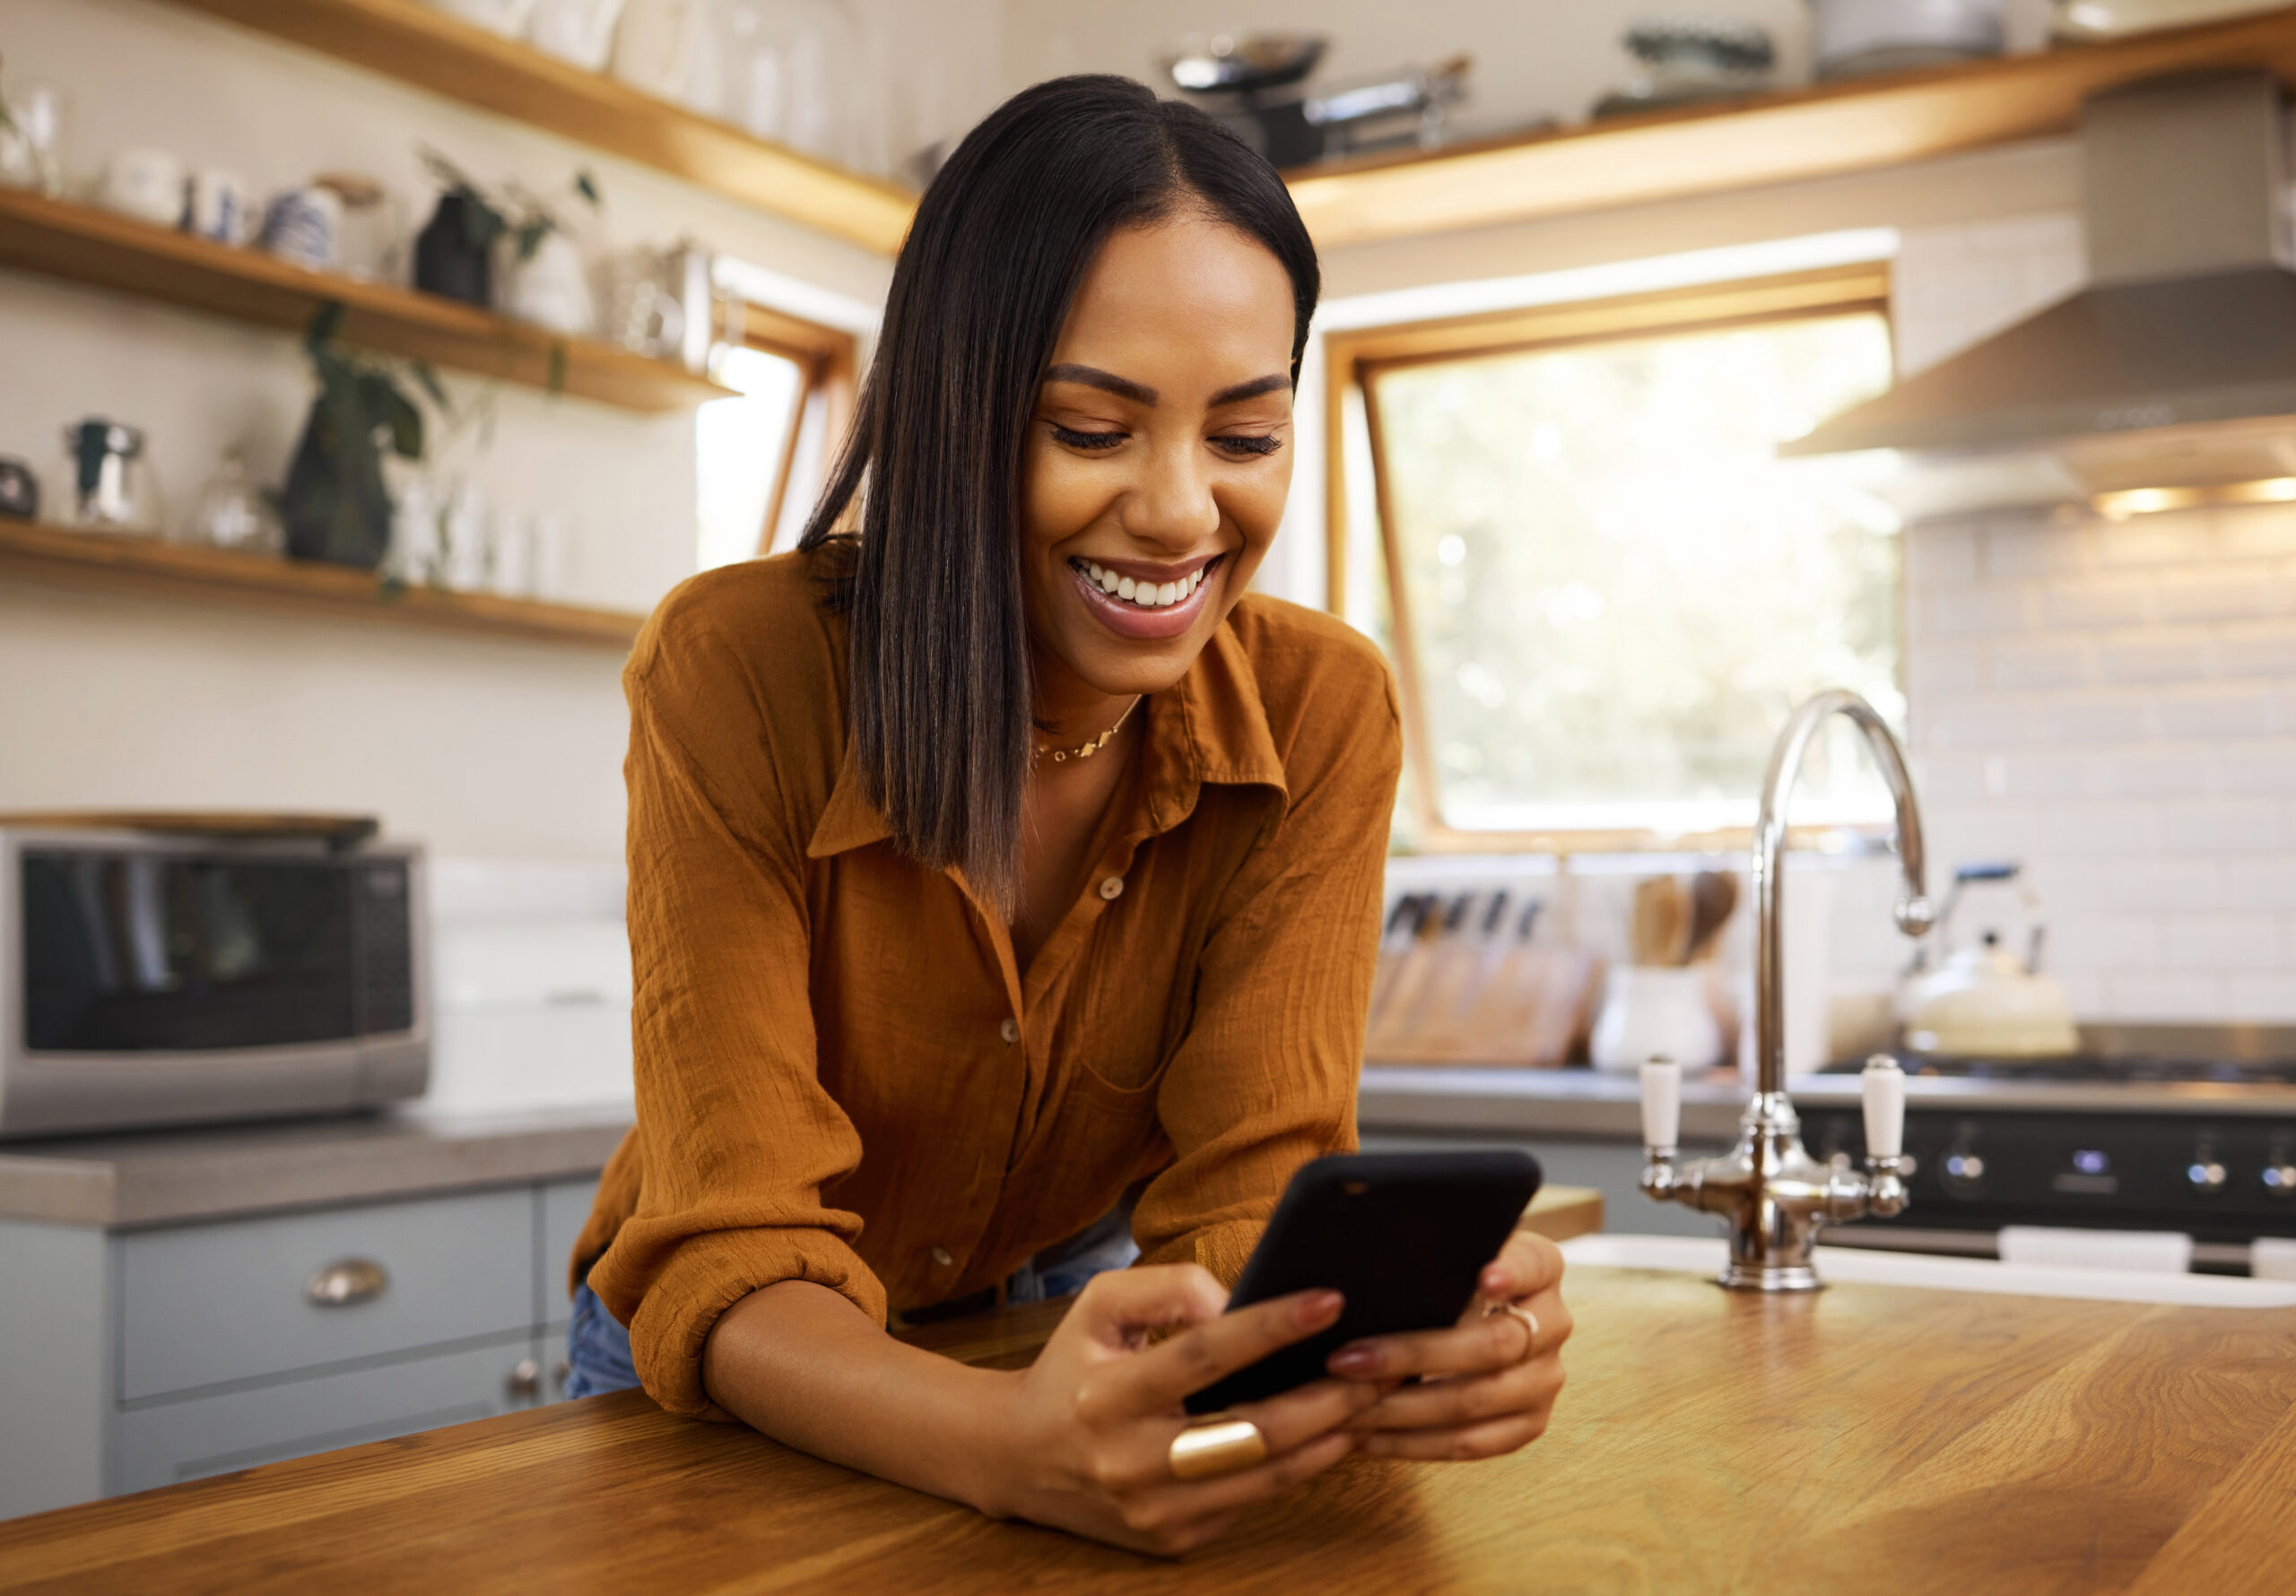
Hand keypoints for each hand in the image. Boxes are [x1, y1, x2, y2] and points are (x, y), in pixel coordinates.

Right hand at [981, 1264, 1379, 1554]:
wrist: (1019, 1458)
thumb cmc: (1073, 1366)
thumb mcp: (1100, 1304)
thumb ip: (1170, 1287)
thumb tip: (1239, 1302)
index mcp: (1108, 1397)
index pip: (1202, 1356)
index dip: (1269, 1327)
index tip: (1330, 1298)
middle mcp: (1128, 1462)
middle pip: (1252, 1433)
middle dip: (1327, 1397)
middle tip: (1379, 1364)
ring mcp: (1154, 1512)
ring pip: (1266, 1477)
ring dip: (1330, 1437)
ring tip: (1370, 1398)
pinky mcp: (1173, 1541)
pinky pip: (1251, 1501)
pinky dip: (1297, 1467)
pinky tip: (1329, 1434)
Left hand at [1327, 1229, 1569, 1459]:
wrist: (1474, 1314)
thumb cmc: (1444, 1275)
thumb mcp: (1445, 1251)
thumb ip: (1427, 1253)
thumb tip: (1368, 1254)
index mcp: (1541, 1267)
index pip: (1530, 1265)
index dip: (1510, 1272)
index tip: (1484, 1278)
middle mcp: (1554, 1322)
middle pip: (1493, 1345)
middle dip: (1413, 1355)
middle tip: (1348, 1360)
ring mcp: (1547, 1377)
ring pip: (1476, 1400)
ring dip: (1404, 1409)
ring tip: (1347, 1407)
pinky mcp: (1530, 1422)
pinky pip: (1473, 1443)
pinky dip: (1416, 1443)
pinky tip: (1369, 1437)